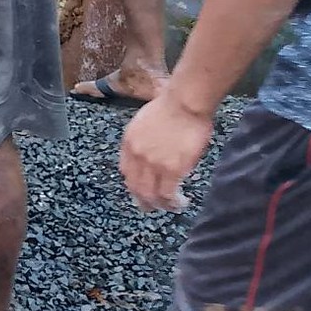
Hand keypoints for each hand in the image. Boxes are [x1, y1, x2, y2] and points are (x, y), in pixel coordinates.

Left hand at [119, 92, 212, 211]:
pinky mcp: (172, 169)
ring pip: (151, 194)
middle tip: (151, 208)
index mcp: (128, 143)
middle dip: (143, 200)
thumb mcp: (144, 123)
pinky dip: (172, 202)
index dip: (134, 184)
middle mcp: (136, 156)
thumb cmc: (170, 107)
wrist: (184, 103)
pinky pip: (168, 193)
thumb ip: (142, 141)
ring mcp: (153, 164)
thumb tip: (151, 155)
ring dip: (160, 204)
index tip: (140, 190)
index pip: (126, 171)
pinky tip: (180, 202)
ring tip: (170, 206)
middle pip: (135, 186)